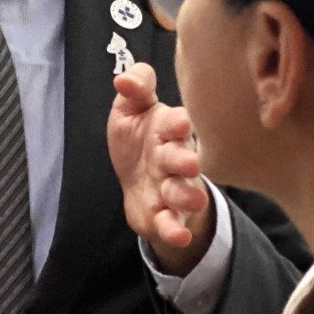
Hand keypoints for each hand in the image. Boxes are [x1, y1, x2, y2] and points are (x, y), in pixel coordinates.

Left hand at [108, 62, 213, 276]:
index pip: (175, 123)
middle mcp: (173, 158)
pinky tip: (178, 236)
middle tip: (188, 162)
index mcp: (166, 129)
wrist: (139, 184)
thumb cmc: (139, 140)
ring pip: (181, 191)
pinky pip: (171, 223)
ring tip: (191, 199)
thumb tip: (122, 77)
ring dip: (186, 195)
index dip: (177, 123)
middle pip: (181, 158)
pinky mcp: (166, 215)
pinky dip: (175, 230)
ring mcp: (171, 188)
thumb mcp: (132, 109)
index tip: (178, 122)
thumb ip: (136, 88)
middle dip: (184, 159)